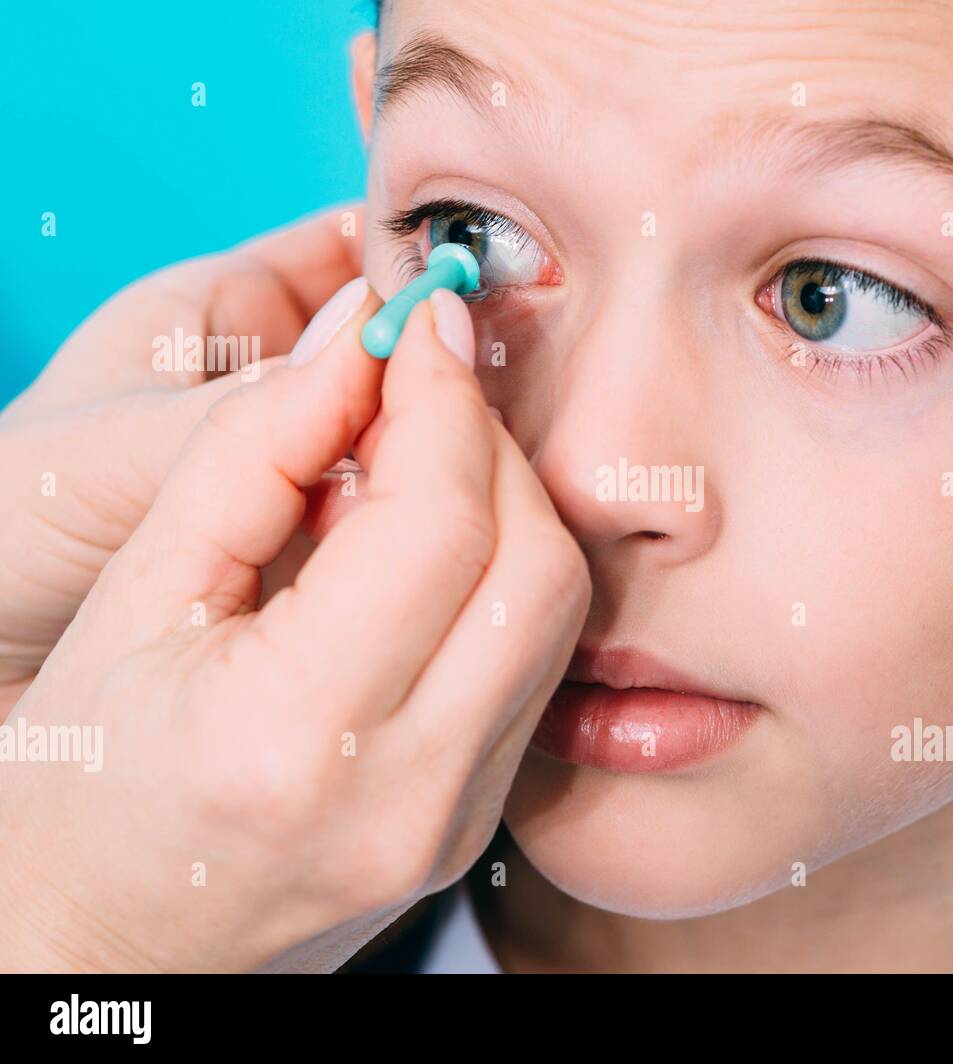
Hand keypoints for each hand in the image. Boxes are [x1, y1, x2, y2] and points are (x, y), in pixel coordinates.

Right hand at [0, 288, 590, 971]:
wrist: (104, 932)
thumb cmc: (80, 780)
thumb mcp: (136, 597)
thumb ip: (251, 455)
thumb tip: (359, 344)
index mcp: (297, 734)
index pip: (441, 523)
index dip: (443, 398)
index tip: (424, 322)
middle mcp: (408, 791)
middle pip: (534, 564)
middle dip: (491, 444)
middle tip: (420, 387)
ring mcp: (456, 819)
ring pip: (555, 612)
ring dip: (508, 506)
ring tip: (416, 466)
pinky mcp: (476, 823)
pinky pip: (534, 666)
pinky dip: (503, 577)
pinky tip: (430, 551)